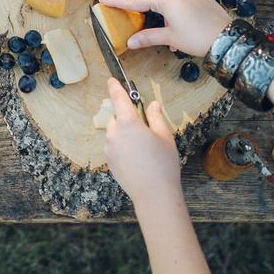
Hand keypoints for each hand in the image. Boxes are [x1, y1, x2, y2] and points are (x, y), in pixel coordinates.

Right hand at [100, 0, 229, 56]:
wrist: (228, 39)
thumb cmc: (197, 38)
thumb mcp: (170, 38)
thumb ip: (148, 37)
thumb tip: (130, 42)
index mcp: (166, 0)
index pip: (136, 1)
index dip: (119, 2)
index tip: (103, 1)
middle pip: (154, 1)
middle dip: (146, 13)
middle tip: (134, 19)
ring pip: (171, 4)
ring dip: (166, 18)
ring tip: (170, 37)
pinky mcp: (204, 0)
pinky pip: (185, 6)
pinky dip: (179, 16)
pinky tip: (184, 32)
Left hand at [104, 77, 182, 208]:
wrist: (153, 193)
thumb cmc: (163, 163)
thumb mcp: (164, 136)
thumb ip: (156, 117)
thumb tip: (153, 105)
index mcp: (128, 123)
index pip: (118, 99)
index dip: (115, 87)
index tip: (112, 80)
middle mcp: (114, 133)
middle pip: (117, 118)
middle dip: (128, 118)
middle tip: (145, 129)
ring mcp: (109, 148)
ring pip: (115, 133)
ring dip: (125, 134)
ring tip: (144, 149)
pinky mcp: (108, 161)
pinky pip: (114, 147)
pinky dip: (122, 147)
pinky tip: (137, 159)